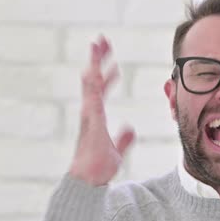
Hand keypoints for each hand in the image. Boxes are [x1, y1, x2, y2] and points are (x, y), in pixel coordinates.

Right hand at [69, 36, 134, 185]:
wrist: (90, 181)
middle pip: (93, 79)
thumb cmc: (99, 167)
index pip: (101, 89)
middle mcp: (90, 112)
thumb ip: (124, 138)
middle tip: (101, 40)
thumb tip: (130, 128)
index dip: (107, 74)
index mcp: (96, 116)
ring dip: (94, 63)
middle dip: (97, 59)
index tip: (114, 62)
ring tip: (97, 46)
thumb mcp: (117, 150)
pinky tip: (97, 72)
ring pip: (90, 84)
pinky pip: (93, 100)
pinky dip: (95, 86)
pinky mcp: (92, 123)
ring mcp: (89, 116)